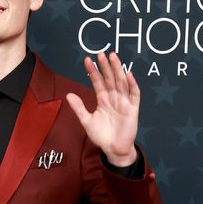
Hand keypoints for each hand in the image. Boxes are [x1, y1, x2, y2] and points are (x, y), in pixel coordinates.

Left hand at [66, 52, 139, 166]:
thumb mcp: (87, 121)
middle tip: (100, 53)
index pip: (98, 81)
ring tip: (113, 57)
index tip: (87, 60)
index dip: (93, 71)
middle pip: (110, 78)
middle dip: (105, 66)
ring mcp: (124, 102)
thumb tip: (68, 95)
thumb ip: (79, 108)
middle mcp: (114, 98)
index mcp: (103, 99)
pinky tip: (128, 74)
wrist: (114, 149)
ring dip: (118, 69)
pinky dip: (132, 84)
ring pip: (121, 82)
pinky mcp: (133, 109)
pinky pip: (134, 94)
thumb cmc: (102, 136)